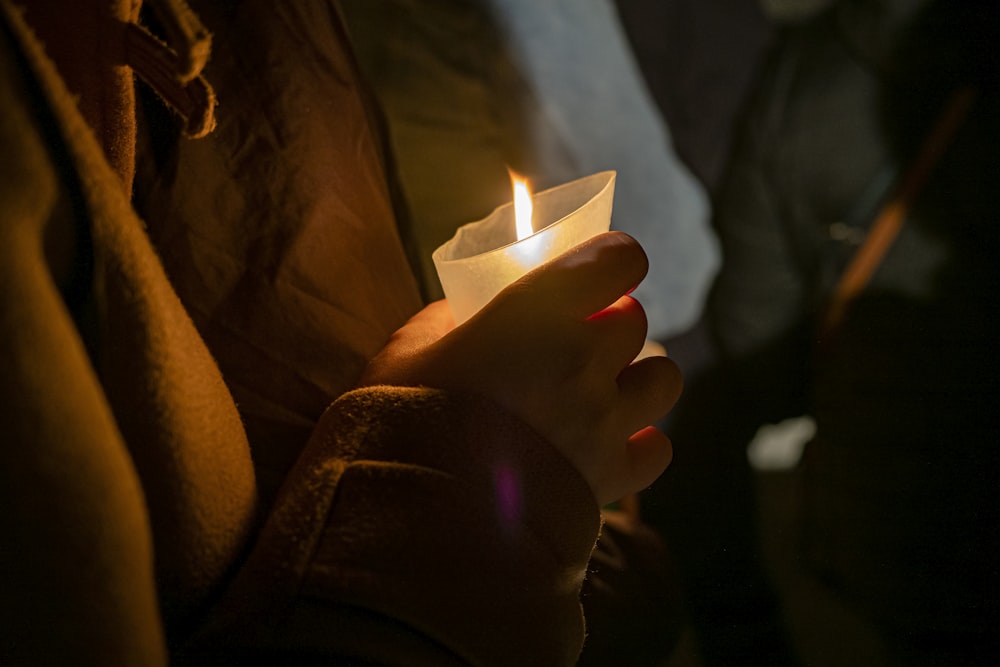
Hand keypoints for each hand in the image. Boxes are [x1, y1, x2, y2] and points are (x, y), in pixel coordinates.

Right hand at [361, 232, 682, 505]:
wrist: (413, 515)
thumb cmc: (400, 420)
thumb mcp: (407, 349)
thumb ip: (447, 319)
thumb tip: (466, 314)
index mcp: (538, 312)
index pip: (618, 259)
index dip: (612, 260)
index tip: (598, 270)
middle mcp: (584, 359)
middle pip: (635, 319)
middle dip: (610, 322)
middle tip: (575, 340)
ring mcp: (603, 420)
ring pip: (663, 379)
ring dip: (638, 377)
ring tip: (603, 391)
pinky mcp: (610, 477)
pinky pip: (658, 448)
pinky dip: (641, 442)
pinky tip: (608, 443)